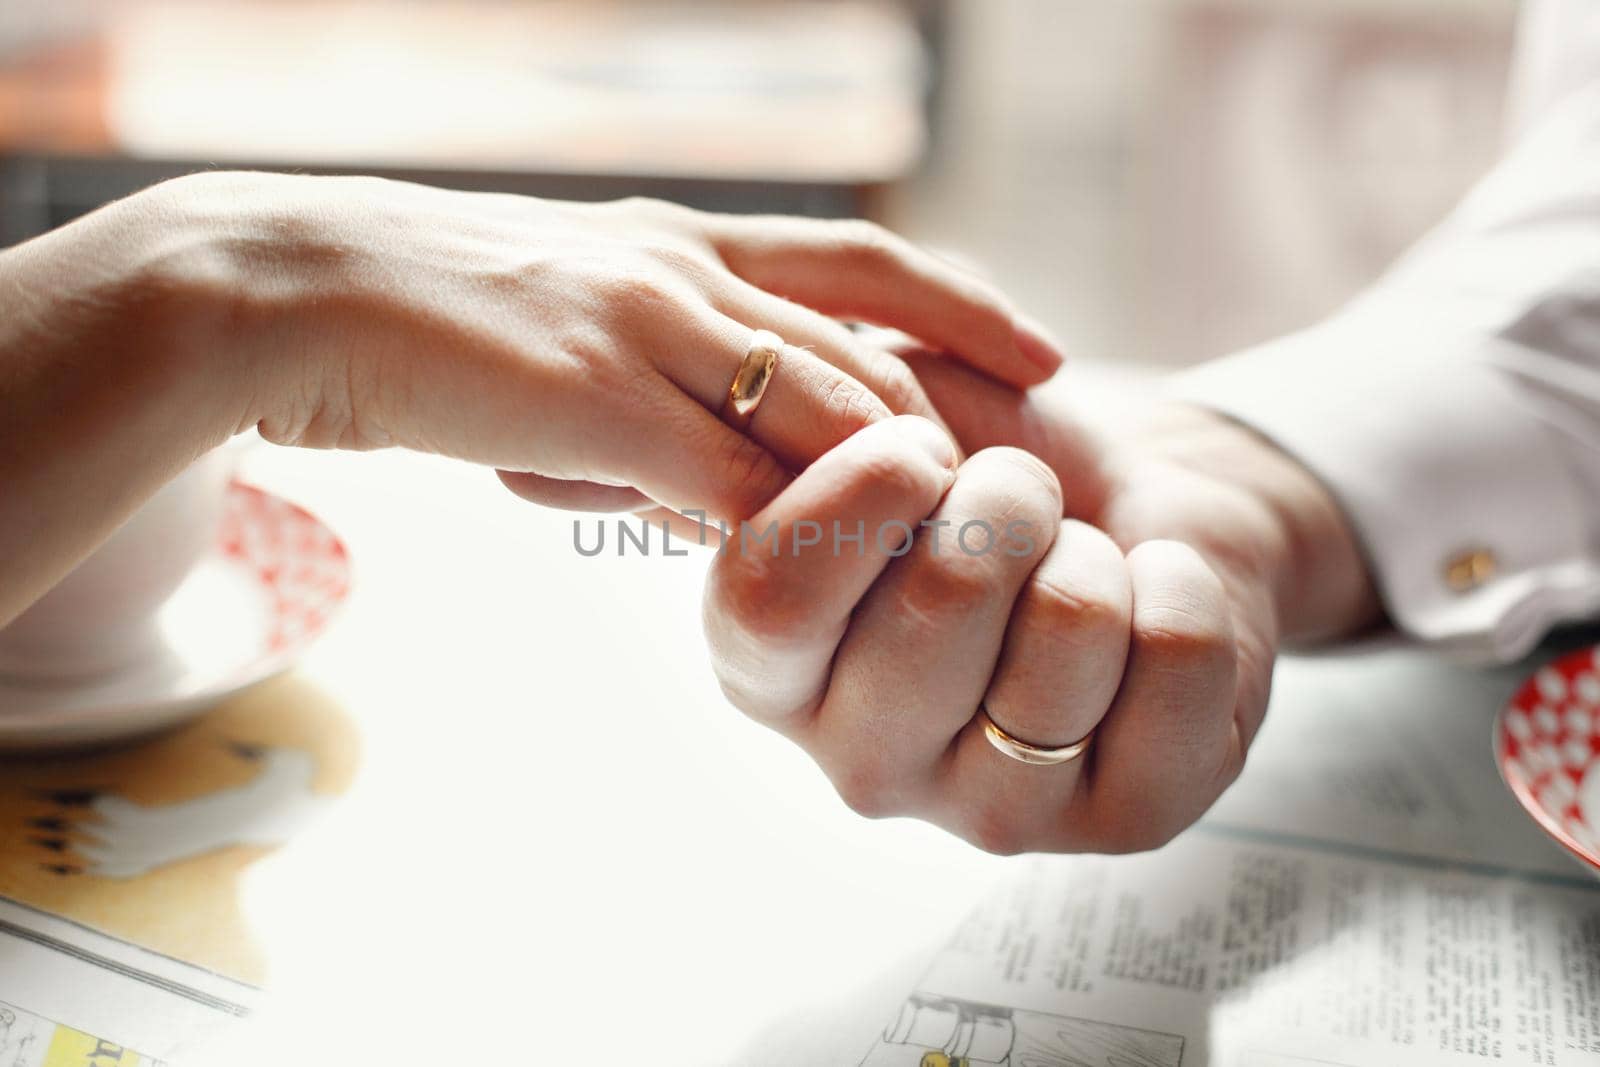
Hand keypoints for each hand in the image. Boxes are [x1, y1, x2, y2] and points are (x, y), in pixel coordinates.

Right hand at [0, 172, 1059, 624]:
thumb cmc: (414, 309)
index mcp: (681, 241)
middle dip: (963, 420)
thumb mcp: (557, 315)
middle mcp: (684, 271)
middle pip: (868, 349)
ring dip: (901, 485)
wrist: (287, 286)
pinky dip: (798, 531)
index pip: (862, 266)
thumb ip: (638, 375)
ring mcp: (645, 328)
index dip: (964, 309)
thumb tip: (676, 461)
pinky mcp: (595, 400)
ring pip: (824, 412)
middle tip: (1039, 487)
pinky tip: (841, 579)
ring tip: (971, 551)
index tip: (1042, 353)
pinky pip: (731, 479)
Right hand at [701, 365, 1378, 852]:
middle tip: (1020, 504)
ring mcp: (993, 811)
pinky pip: (1178, 654)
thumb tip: (870, 447)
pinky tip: (1149, 605)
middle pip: (941, 598)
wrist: (1133, 510)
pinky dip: (1181, 580)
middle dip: (1010, 494)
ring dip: (1094, 547)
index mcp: (768, 672)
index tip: (922, 450)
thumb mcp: (889, 414)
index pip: (770, 596)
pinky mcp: (1129, 818)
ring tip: (1080, 566)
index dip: (866, 484)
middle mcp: (862, 763)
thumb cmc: (989, 471)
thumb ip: (837, 417)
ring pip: (1072, 621)